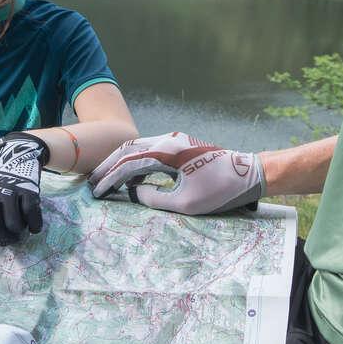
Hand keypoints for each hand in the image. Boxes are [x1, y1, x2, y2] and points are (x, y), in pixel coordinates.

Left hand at [0, 132, 46, 268]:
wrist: (17, 154)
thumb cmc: (3, 182)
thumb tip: (3, 238)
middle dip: (4, 239)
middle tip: (12, 239)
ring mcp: (10, 194)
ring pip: (13, 226)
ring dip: (20, 231)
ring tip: (23, 224)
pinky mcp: (27, 192)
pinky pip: (31, 218)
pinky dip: (35, 225)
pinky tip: (34, 224)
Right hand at [88, 133, 264, 214]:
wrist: (250, 174)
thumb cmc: (221, 190)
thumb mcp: (186, 202)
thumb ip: (154, 198)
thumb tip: (133, 192)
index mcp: (167, 151)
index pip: (128, 163)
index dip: (110, 179)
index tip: (96, 192)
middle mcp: (168, 140)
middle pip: (127, 150)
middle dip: (108, 167)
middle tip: (92, 183)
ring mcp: (174, 140)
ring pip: (137, 148)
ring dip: (121, 164)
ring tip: (107, 182)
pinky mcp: (179, 146)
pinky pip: (150, 151)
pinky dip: (136, 164)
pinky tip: (132, 181)